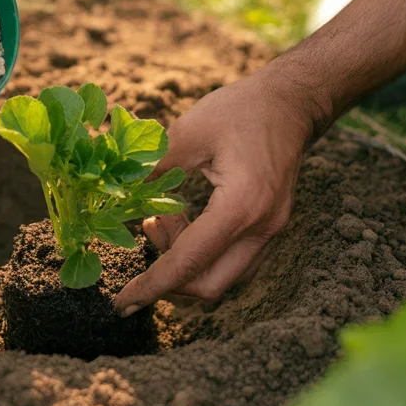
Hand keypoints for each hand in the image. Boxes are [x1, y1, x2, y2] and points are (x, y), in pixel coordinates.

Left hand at [114, 68, 322, 313]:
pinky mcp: (269, 226)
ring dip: (185, 260)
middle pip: (209, 285)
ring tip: (161, 215)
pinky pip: (232, 259)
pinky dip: (202, 252)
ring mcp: (271, 230)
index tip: (121, 304)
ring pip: (222, 276)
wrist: (291, 101)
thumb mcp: (189, 131)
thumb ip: (152, 167)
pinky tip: (183, 218)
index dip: (151, 286)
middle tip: (146, 230)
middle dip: (168, 276)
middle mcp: (262, 228)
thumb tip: (114, 192)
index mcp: (242, 207)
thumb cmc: (241, 109)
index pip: (189, 263)